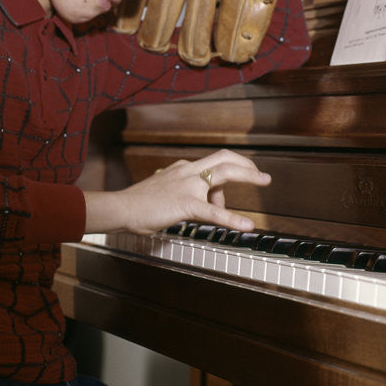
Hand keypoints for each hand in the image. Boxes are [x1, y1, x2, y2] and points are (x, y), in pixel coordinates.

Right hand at [83, 149, 264, 235]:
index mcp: (183, 168)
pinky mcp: (186, 204)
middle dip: (246, 163)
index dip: (229, 170)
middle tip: (262, 174)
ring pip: (225, 174)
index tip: (241, 177)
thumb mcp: (163, 191)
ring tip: (264, 182)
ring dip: (248, 176)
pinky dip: (234, 218)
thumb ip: (182, 193)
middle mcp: (188, 171)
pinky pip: (215, 212)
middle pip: (224, 158)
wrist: (121, 208)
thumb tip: (199, 204)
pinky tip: (246, 226)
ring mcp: (188, 186)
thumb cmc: (138, 204)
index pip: (212, 164)